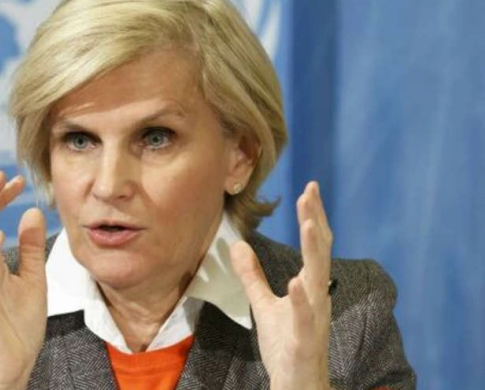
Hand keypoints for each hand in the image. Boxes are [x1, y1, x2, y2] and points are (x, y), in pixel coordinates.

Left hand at [230, 181, 332, 389]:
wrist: (297, 384)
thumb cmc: (286, 345)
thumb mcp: (264, 305)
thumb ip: (253, 276)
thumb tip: (238, 246)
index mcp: (309, 287)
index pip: (314, 246)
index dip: (313, 217)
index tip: (309, 189)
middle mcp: (318, 297)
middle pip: (320, 252)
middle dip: (316, 220)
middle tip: (311, 191)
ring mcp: (314, 318)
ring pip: (318, 279)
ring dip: (314, 251)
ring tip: (310, 223)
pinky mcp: (304, 339)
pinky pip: (305, 317)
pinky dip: (302, 299)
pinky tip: (297, 282)